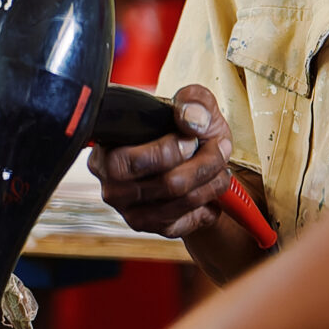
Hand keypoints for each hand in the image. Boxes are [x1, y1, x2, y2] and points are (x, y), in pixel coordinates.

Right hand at [87, 83, 242, 240]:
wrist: (195, 161)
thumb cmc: (186, 131)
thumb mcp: (194, 105)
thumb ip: (194, 100)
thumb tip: (190, 118)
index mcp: (107, 150)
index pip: (127, 161)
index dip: (167, 151)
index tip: (192, 139)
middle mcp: (112, 185)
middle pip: (165, 183)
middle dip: (202, 165)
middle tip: (219, 149)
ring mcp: (128, 211)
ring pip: (180, 202)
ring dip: (212, 182)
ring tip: (221, 167)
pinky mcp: (149, 228)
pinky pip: (186, 221)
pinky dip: (208, 203)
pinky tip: (210, 189)